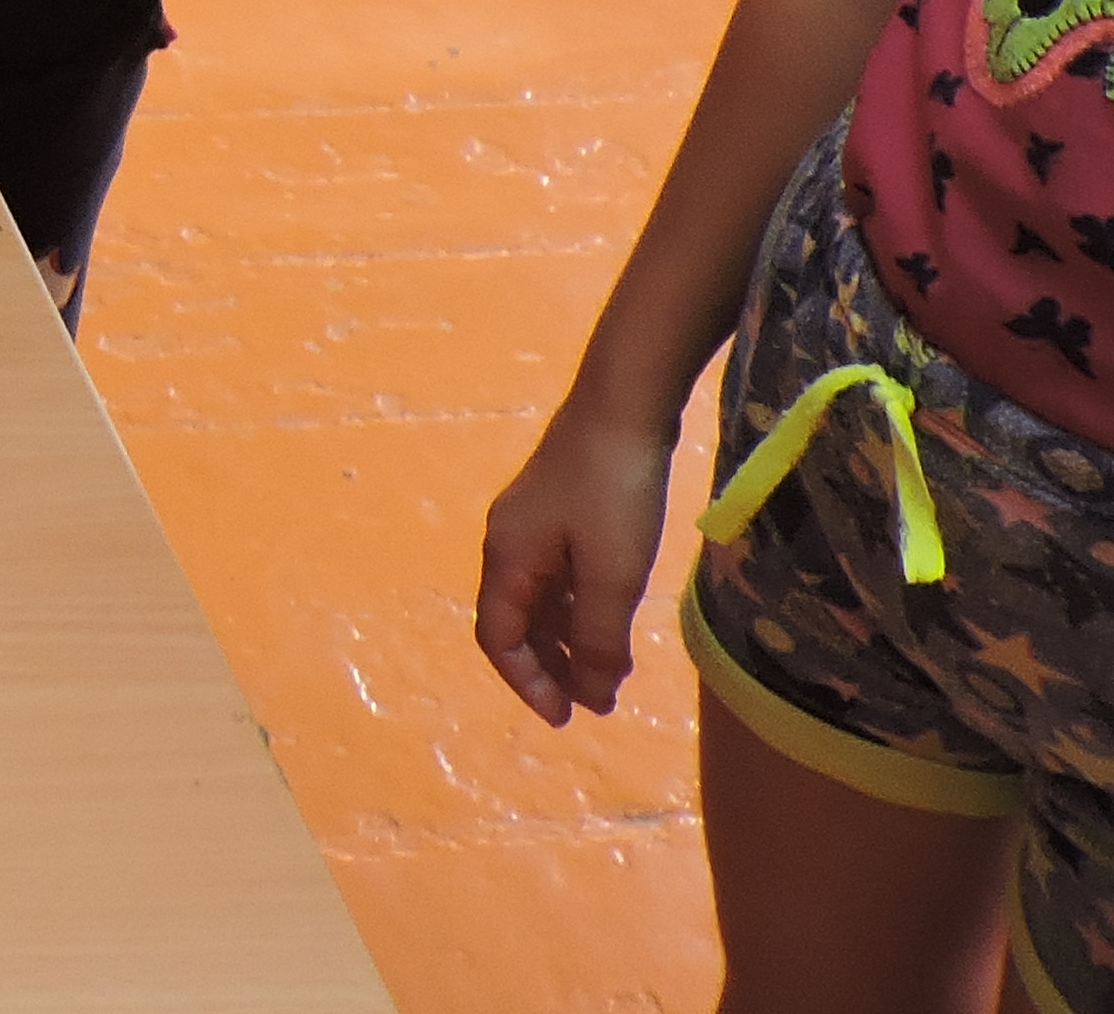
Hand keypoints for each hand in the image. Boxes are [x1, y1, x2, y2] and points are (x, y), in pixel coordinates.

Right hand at [476, 397, 681, 725]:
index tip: (568, 718)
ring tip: (610, 674)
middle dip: (549, 669)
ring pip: (539, 600)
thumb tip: (594, 694)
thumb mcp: (611, 575)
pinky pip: (557, 577)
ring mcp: (532, 524)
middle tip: (593, 705)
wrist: (623, 404)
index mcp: (507, 558)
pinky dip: (578, 610)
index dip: (527, 683)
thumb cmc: (613, 492)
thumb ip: (598, 638)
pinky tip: (612, 620)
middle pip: (516, 622)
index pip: (498, 638)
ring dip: (567, 642)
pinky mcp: (559, 509)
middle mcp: (508, 543)